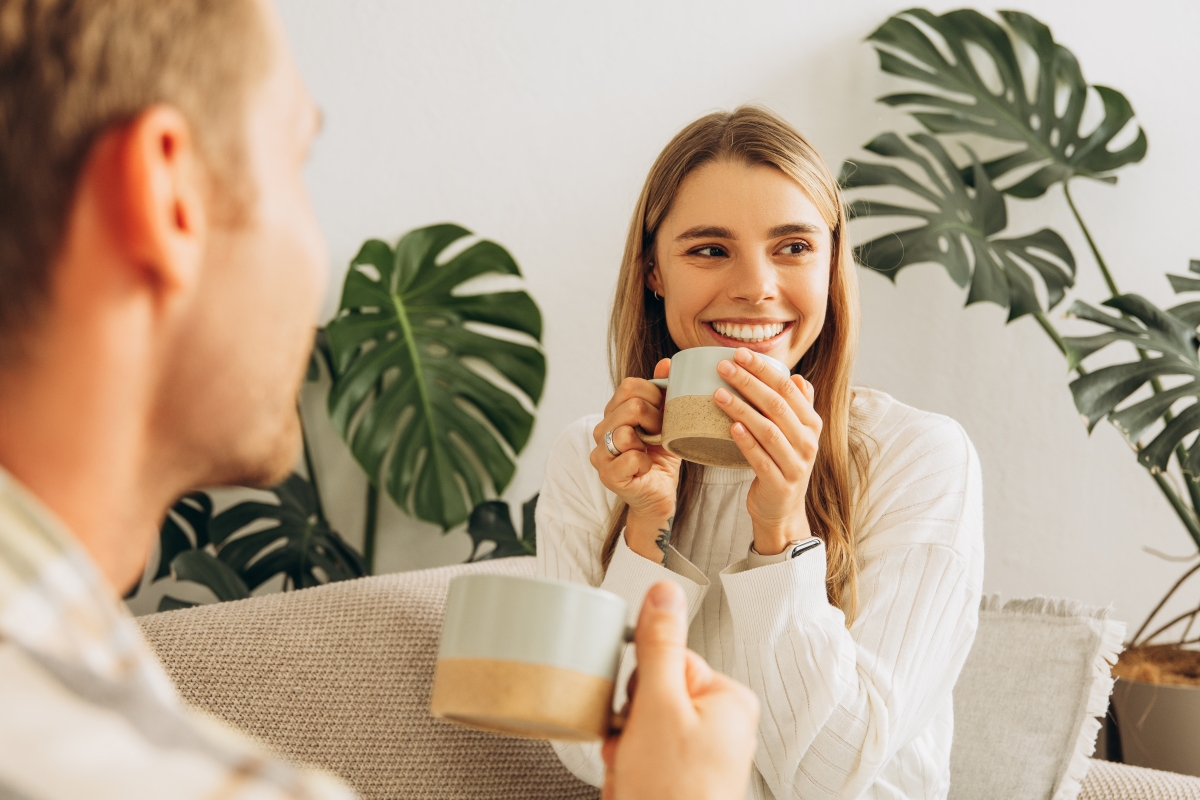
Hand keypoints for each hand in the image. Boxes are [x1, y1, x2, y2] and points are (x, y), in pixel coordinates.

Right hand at [591, 359, 680, 561]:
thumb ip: (663, 392)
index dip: (654, 396)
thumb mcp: (667, 421)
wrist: (660, 495)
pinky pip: (630, 458)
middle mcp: (601, 430)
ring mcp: (600, 454)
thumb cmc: (661, 458)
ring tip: (653, 450)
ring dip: (649, 441)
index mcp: (613, 412)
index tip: (665, 413)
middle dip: (655, 418)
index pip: (629, 385)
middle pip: (629, 405)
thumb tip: (667, 362)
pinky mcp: (608, 475)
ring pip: (625, 431)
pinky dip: (646, 462)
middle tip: (661, 433)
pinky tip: (647, 468)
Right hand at [601, 582, 758, 799]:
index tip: (638, 716)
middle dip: (629, 729)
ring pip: (640, 733)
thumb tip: (663, 591)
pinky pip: (642, 761)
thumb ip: (657, 645)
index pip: (667, 663)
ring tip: (635, 778)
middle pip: (650, 698)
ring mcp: (702, 758)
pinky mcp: (682, 781)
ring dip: (625, 755)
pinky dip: (629, 775)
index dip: (641, 691)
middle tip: (635, 754)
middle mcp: (722, 727)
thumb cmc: (673, 795)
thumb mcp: (658, 707)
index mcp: (729, 701)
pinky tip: (634, 789)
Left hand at [714, 348, 819, 554]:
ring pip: (768, 430)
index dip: (764, 369)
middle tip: (723, 367)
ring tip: (718, 393)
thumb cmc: (782, 464)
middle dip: (749, 382)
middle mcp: (808, 441)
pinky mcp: (779, 483)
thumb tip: (796, 377)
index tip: (740, 354)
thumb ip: (797, 407)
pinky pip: (761, 459)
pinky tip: (730, 427)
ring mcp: (795, 464)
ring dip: (742, 409)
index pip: (788, 388)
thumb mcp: (795, 435)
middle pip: (777, 405)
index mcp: (811, 423)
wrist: (781, 510)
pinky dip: (746, 442)